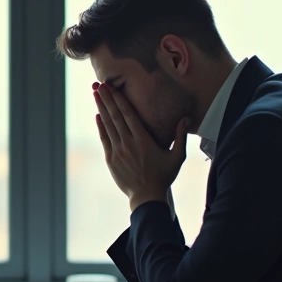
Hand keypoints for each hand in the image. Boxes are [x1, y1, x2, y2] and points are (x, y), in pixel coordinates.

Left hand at [93, 82, 189, 210]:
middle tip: (98, 85)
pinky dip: (101, 127)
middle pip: (115, 116)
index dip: (119, 100)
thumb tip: (186, 119)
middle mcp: (128, 143)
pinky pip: (105, 139)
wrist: (147, 197)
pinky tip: (98, 116)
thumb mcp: (177, 157)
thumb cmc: (163, 176)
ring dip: (101, 109)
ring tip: (95, 95)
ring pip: (108, 126)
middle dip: (107, 99)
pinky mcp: (111, 159)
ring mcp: (118, 151)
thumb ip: (180, 137)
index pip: (129, 114)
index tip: (112, 88)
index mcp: (143, 140)